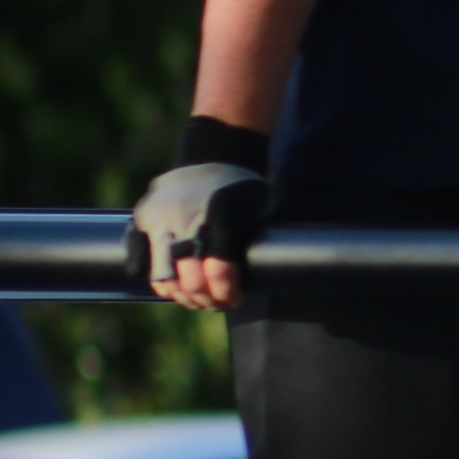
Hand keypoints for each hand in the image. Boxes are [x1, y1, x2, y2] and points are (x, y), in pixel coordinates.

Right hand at [131, 116, 270, 311]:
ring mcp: (159, 217)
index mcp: (221, 212)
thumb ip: (282, 235)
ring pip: (163, 275)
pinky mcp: (141, 219)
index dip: (226, 291)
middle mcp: (185, 216)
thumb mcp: (270, 205)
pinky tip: (174, 285)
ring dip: (181, 295)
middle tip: (218, 302)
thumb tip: (318, 270)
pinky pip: (139, 260)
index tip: (235, 297)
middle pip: (189, 279)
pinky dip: (156, 279)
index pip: (219, 268)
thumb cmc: (248, 188)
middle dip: (206, 299)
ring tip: (198, 298)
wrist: (213, 155)